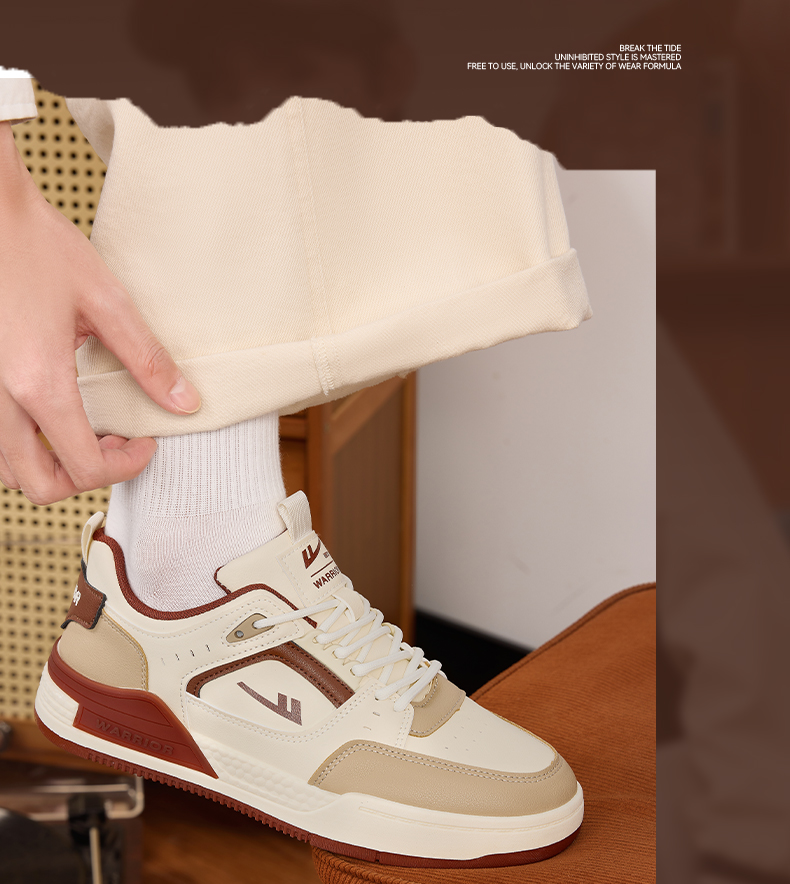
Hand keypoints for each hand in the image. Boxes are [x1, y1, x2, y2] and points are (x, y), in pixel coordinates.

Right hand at [0, 121, 200, 504]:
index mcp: (37, 382)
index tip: (147, 441)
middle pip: (39, 484)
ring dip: (51, 465)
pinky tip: (54, 413)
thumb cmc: (39, 246)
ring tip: (86, 430)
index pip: (85, 466)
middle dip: (84, 477)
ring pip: (8, 469)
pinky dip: (25, 445)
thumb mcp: (106, 301)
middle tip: (116, 443)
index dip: (126, 466)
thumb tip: (184, 402)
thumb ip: (147, 358)